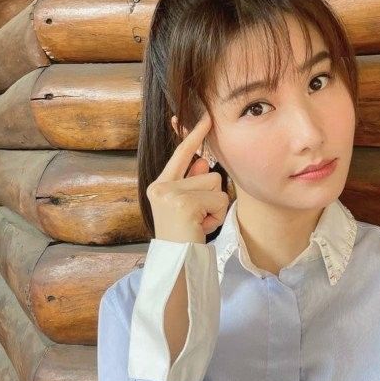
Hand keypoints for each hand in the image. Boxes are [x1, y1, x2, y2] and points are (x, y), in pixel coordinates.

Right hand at [146, 108, 229, 242]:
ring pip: (216, 185)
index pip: (180, 154)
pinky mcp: (184, 203)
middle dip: (212, 196)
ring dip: (215, 207)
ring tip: (199, 223)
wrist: (176, 264)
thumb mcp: (188, 207)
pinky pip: (219, 199)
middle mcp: (161, 185)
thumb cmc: (184, 237)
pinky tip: (202, 228)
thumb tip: (202, 162)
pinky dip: (217, 216)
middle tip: (197, 219)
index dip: (194, 134)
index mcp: (160, 184)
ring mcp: (171, 193)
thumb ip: (193, 183)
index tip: (206, 115)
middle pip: (208, 173)